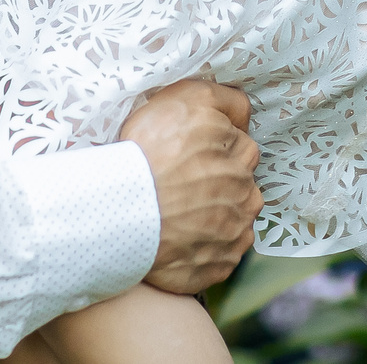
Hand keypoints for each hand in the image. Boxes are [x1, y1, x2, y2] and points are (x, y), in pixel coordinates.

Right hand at [117, 79, 259, 295]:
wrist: (120, 211)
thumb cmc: (148, 152)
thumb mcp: (187, 99)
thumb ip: (225, 99)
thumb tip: (245, 113)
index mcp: (240, 156)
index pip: (242, 146)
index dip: (217, 146)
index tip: (193, 153)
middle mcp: (246, 195)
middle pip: (241, 185)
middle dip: (221, 182)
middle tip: (184, 183)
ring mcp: (233, 234)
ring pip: (234, 221)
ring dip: (217, 217)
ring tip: (181, 213)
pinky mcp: (218, 267)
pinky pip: (220, 257)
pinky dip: (206, 250)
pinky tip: (180, 239)